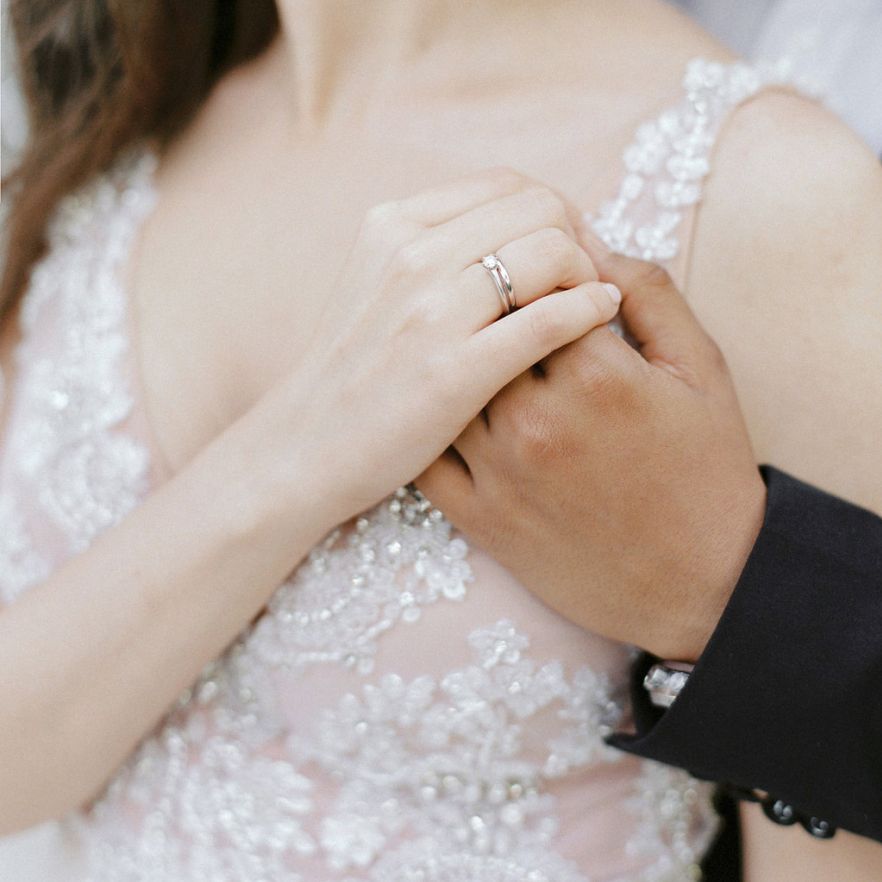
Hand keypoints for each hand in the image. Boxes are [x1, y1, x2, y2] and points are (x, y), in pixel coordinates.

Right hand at [268, 168, 620, 528]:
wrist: (305, 447)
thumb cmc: (352, 371)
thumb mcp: (375, 284)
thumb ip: (431, 248)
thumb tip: (506, 229)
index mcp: (393, 225)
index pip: (507, 185)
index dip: (552, 212)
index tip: (564, 248)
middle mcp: (412, 255)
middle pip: (539, 209)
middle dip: (577, 237)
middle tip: (585, 276)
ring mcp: (433, 312)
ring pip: (551, 252)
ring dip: (587, 272)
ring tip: (590, 301)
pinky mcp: (456, 371)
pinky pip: (551, 319)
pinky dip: (590, 308)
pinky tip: (600, 316)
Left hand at [416, 248, 766, 660]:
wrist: (703, 584)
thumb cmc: (705, 474)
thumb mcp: (702, 370)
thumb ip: (650, 295)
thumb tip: (594, 246)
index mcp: (596, 374)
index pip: (537, 287)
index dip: (541, 274)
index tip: (547, 279)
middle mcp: (537, 420)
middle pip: (485, 331)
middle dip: (496, 313)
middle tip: (507, 313)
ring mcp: (501, 472)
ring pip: (449, 386)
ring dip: (460, 364)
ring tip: (477, 357)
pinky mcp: (480, 519)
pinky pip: (431, 456)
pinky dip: (432, 425)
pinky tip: (447, 410)